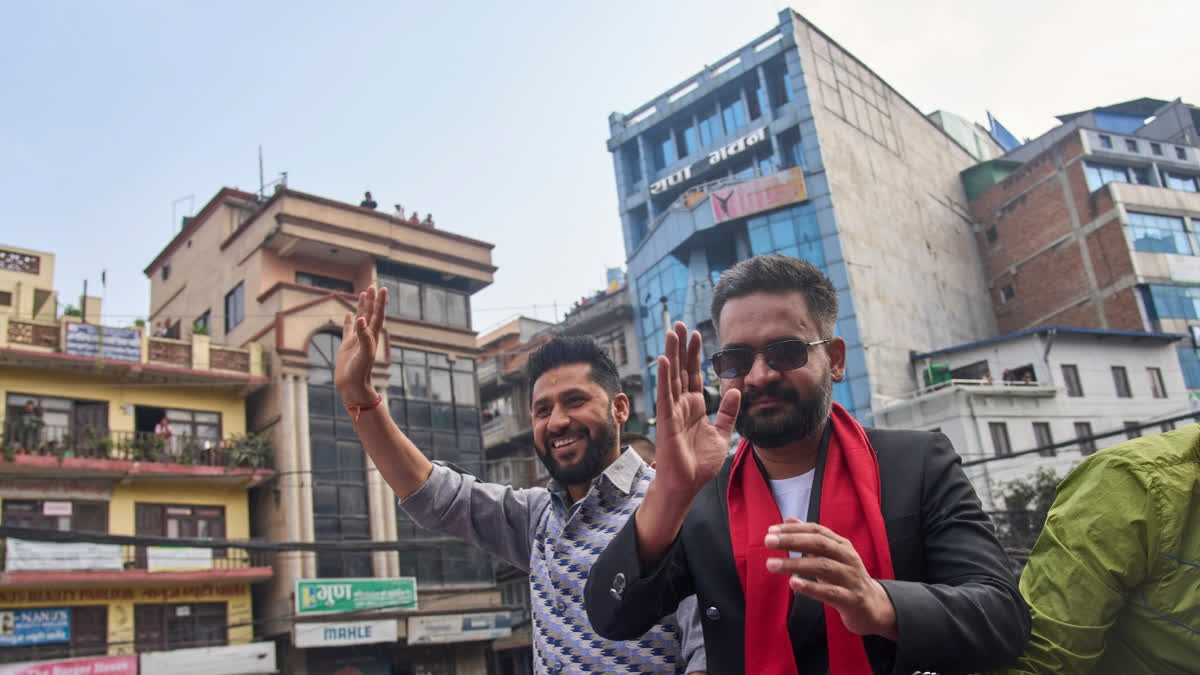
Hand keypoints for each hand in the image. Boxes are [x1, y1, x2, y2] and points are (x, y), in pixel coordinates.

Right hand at [335, 286, 386, 402]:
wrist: (353, 387)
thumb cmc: (360, 373)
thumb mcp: (363, 354)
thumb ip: (363, 336)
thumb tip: (360, 318)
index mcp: (372, 337)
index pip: (377, 315)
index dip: (380, 302)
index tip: (382, 289)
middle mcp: (366, 336)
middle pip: (370, 314)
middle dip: (372, 300)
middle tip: (374, 286)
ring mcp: (356, 341)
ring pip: (360, 319)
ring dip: (363, 307)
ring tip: (364, 293)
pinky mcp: (347, 346)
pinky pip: (348, 330)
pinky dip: (349, 321)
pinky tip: (349, 314)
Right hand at [652, 322, 740, 499]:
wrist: (687, 485)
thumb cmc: (699, 464)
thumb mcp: (722, 434)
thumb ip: (728, 412)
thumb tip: (737, 390)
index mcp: (694, 407)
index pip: (693, 375)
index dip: (694, 355)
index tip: (696, 335)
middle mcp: (681, 405)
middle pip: (680, 369)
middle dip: (680, 347)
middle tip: (680, 324)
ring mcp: (672, 411)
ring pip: (671, 376)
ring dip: (671, 354)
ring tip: (672, 333)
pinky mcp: (666, 420)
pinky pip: (665, 395)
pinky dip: (664, 377)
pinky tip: (663, 359)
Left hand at [764, 518, 897, 639]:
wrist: (874, 607)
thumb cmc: (846, 579)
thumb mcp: (830, 556)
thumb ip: (810, 538)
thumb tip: (789, 520)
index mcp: (841, 545)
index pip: (817, 530)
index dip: (794, 529)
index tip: (771, 530)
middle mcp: (847, 558)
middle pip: (819, 544)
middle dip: (792, 541)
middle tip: (768, 541)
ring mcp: (851, 578)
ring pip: (822, 566)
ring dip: (795, 564)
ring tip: (772, 564)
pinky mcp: (851, 599)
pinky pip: (830, 592)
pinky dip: (811, 587)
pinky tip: (793, 584)